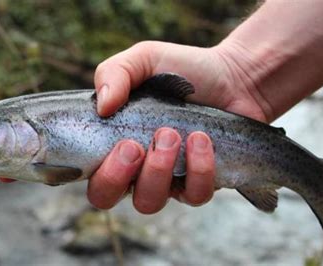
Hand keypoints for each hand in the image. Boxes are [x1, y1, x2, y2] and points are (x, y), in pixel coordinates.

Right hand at [87, 41, 269, 212]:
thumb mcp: (143, 59)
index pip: (88, 175)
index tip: (116, 142)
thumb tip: (102, 106)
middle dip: (116, 176)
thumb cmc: (182, 70)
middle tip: (134, 145)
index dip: (92, 173)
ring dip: (157, 170)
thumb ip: (114, 73)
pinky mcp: (199, 184)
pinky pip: (193, 195)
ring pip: (148, 202)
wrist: (233, 77)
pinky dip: (197, 169)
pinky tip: (201, 139)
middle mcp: (135, 168)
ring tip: (172, 133)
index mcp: (113, 143)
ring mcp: (167, 180)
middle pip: (106, 198)